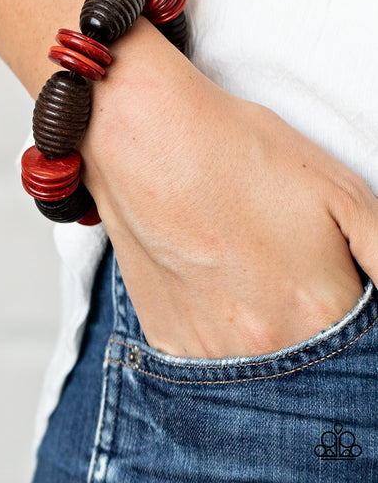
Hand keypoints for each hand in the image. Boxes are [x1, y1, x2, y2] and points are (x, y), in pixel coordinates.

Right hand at [82, 19, 377, 357]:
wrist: (149, 136)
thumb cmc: (241, 150)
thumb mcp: (341, 189)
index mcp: (318, 310)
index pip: (361, 351)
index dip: (347, 304)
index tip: (325, 279)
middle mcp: (264, 346)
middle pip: (310, 361)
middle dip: (306, 319)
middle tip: (280, 267)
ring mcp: (208, 352)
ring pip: (257, 369)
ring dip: (261, 329)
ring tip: (244, 269)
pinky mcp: (166, 341)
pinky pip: (206, 361)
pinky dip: (218, 331)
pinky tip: (211, 281)